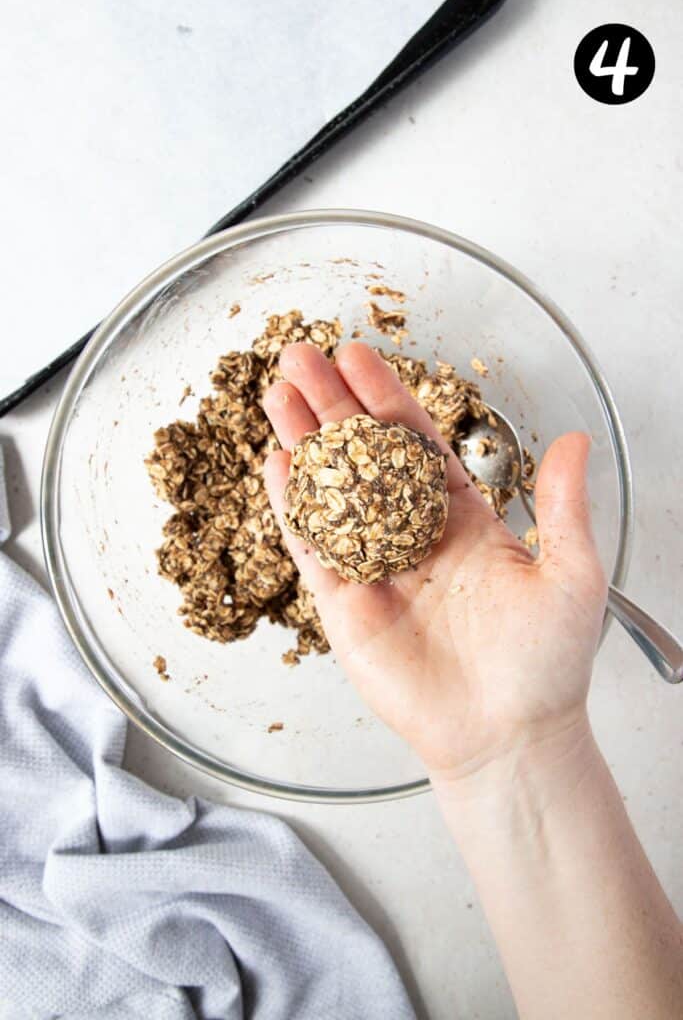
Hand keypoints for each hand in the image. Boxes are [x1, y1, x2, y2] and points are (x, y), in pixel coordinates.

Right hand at [263, 342, 606, 778]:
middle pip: (362, 455)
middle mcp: (412, 534)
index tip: (360, 356)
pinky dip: (292, 505)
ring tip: (276, 393)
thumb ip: (562, 506)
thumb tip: (576, 440)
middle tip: (300, 356)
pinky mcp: (345, 606)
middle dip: (331, 404)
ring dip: (303, 442)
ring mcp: (374, 567)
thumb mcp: (571, 574)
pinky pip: (313, 547)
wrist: (507, 736)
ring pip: (330, 491)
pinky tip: (275, 463)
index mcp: (461, 518)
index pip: (416, 442)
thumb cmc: (545, 664)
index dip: (387, 396)